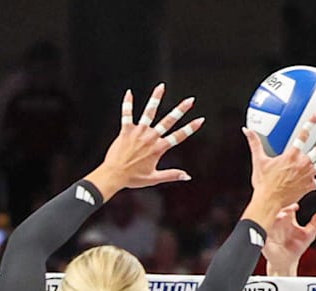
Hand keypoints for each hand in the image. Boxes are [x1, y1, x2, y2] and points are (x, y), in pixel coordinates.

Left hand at [90, 84, 204, 193]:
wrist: (114, 175)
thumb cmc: (133, 178)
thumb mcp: (154, 178)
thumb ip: (172, 175)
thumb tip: (187, 176)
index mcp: (158, 149)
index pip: (179, 136)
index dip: (191, 127)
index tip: (200, 119)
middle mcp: (150, 138)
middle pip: (168, 121)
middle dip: (181, 109)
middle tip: (190, 100)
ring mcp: (138, 133)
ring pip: (149, 112)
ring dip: (156, 98)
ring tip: (161, 87)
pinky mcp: (125, 131)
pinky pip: (126, 114)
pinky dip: (128, 104)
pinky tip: (129, 92)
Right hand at [243, 115, 315, 210]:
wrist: (269, 201)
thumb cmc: (263, 182)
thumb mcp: (258, 160)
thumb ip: (254, 143)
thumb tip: (245, 128)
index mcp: (291, 155)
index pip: (302, 135)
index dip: (310, 123)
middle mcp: (303, 163)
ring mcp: (308, 175)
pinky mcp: (310, 186)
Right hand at [263, 203, 315, 273]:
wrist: (287, 263)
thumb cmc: (296, 247)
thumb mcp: (308, 235)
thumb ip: (315, 224)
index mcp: (287, 218)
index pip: (288, 206)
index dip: (291, 205)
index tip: (296, 207)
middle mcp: (277, 221)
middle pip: (277, 210)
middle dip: (282, 208)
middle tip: (288, 209)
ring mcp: (270, 229)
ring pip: (269, 219)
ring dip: (275, 217)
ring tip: (282, 216)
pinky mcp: (264, 238)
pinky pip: (263, 231)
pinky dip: (266, 229)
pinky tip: (272, 228)